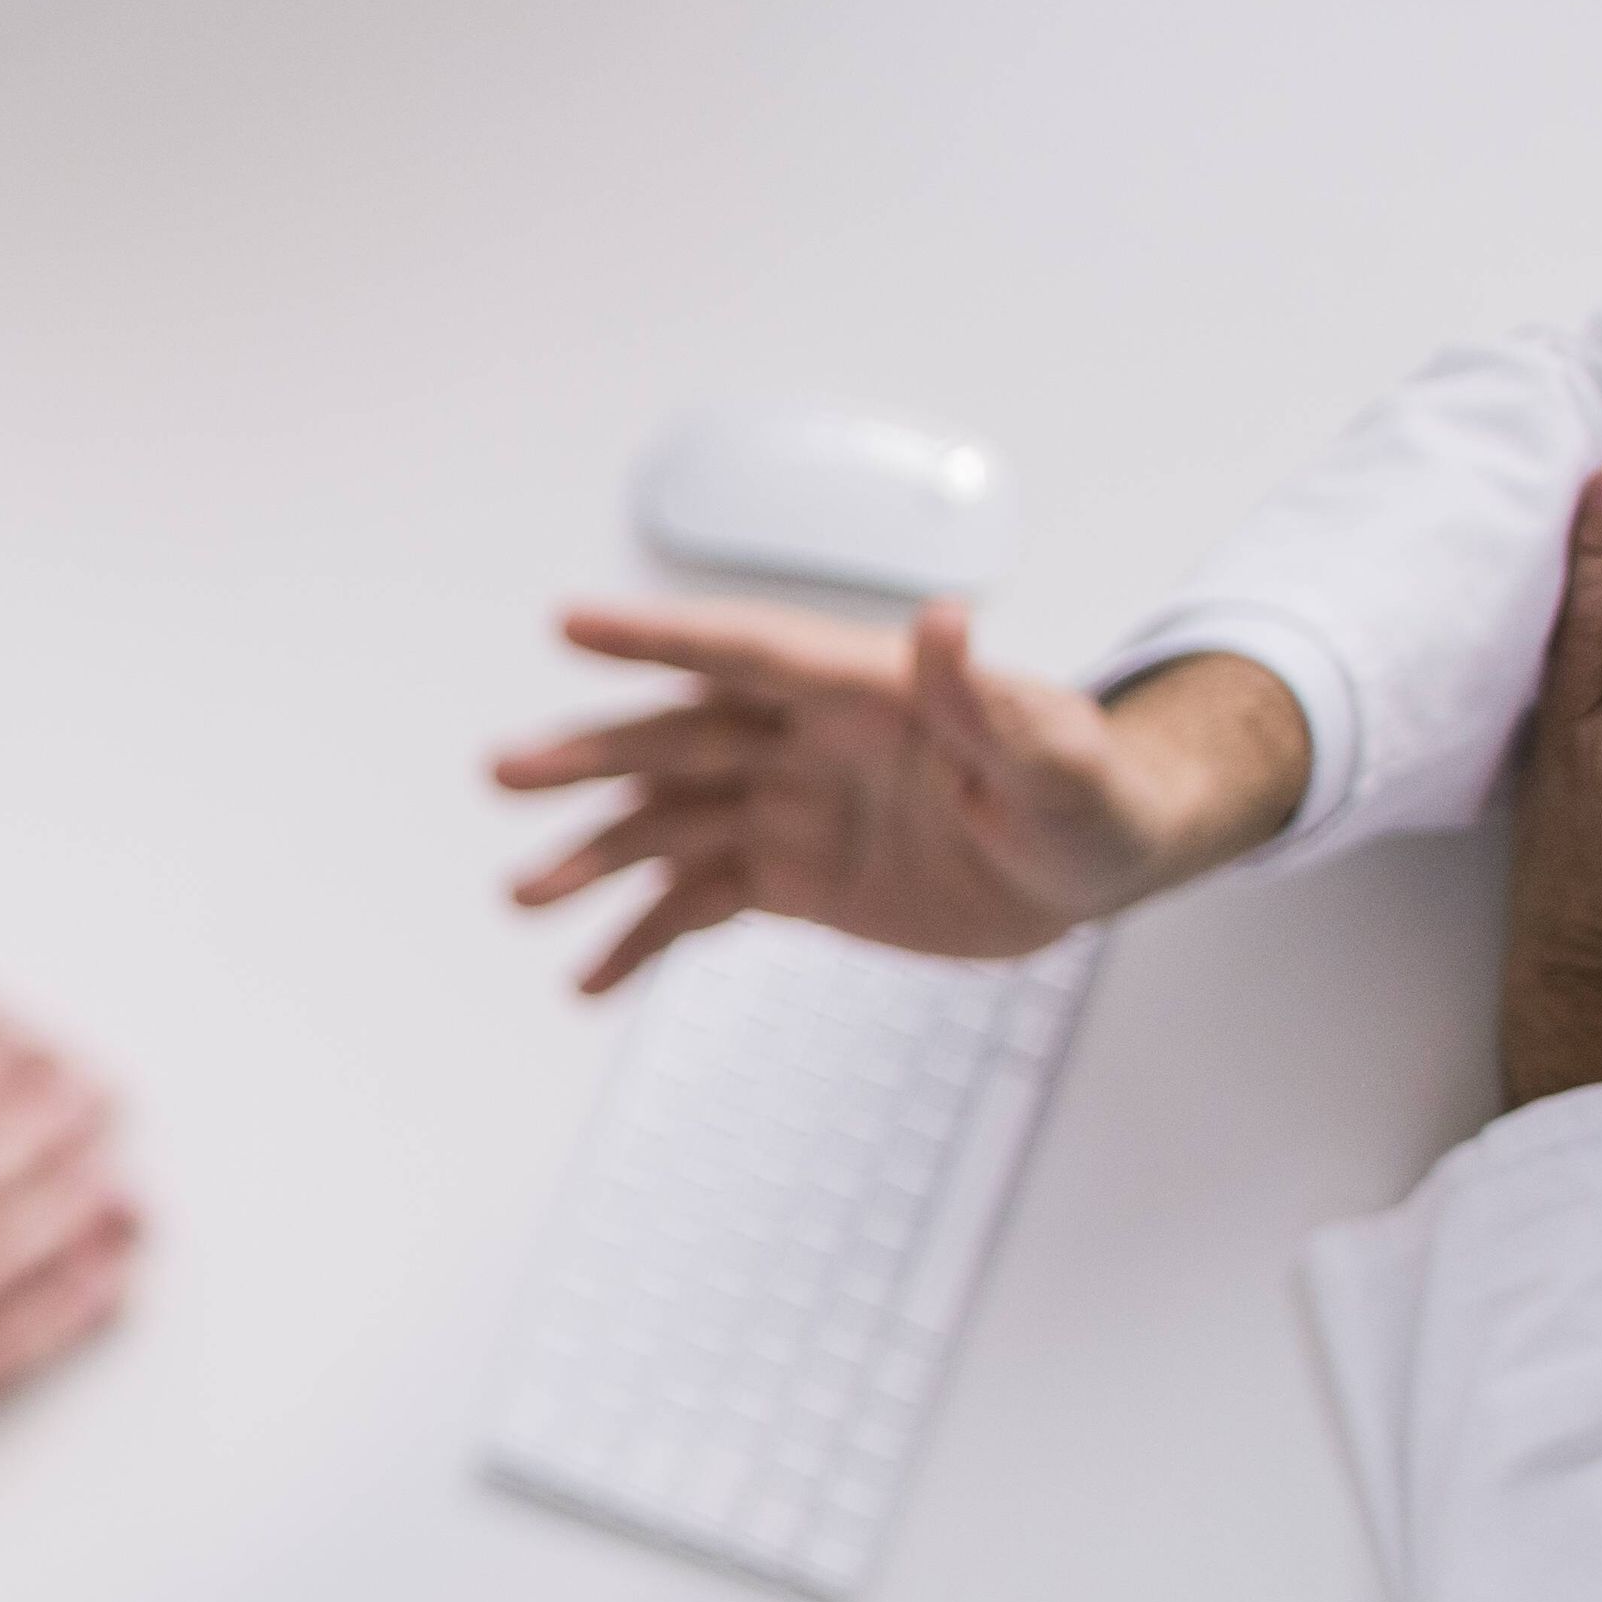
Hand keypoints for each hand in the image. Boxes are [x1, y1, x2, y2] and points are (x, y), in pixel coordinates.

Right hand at [488, 603, 1308, 993]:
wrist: (1095, 863)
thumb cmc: (1091, 789)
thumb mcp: (1058, 754)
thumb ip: (993, 700)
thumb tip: (945, 623)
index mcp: (861, 691)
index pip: (745, 655)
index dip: (659, 640)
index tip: (570, 626)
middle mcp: (807, 742)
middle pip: (679, 740)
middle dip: (592, 757)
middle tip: (506, 772)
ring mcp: (791, 809)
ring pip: (671, 827)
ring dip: (595, 858)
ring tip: (523, 895)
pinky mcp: (793, 878)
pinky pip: (700, 905)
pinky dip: (643, 939)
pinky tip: (590, 979)